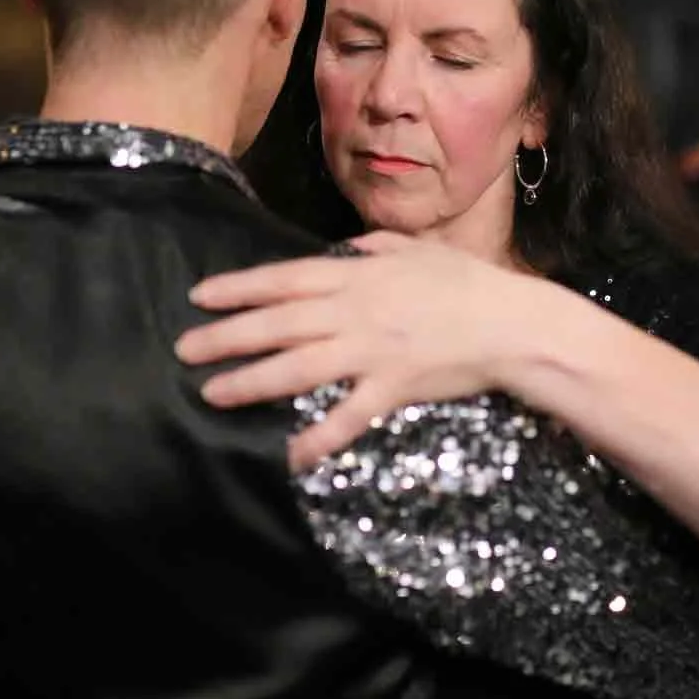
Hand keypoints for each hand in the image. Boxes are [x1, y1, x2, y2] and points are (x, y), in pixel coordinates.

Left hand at [175, 231, 542, 468]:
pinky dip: (317, 438)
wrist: (513, 324)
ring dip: (252, 380)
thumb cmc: (472, 284)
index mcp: (360, 275)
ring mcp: (372, 350)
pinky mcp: (392, 387)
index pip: (286, 279)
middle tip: (185, 349)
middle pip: (279, 322)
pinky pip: (346, 416)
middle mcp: (356, 310)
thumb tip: (353, 243)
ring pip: (299, 366)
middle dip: (228, 335)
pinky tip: (288, 455)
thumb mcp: (423, 250)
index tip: (201, 296)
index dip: (240, 288)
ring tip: (213, 392)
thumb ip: (382, 245)